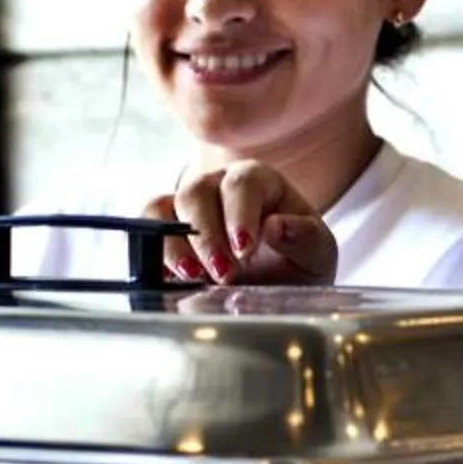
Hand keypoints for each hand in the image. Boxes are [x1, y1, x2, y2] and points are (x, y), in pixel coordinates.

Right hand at [153, 162, 336, 286]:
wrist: (280, 283)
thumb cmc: (298, 259)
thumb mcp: (317, 253)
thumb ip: (305, 237)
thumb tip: (277, 227)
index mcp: (258, 180)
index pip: (242, 183)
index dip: (240, 214)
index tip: (245, 248)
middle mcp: (217, 184)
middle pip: (196, 193)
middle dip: (207, 236)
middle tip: (224, 274)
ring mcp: (187, 205)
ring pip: (163, 209)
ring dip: (174, 245)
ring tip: (194, 278)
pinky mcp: (166, 229)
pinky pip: (145, 230)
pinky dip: (153, 252)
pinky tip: (171, 278)